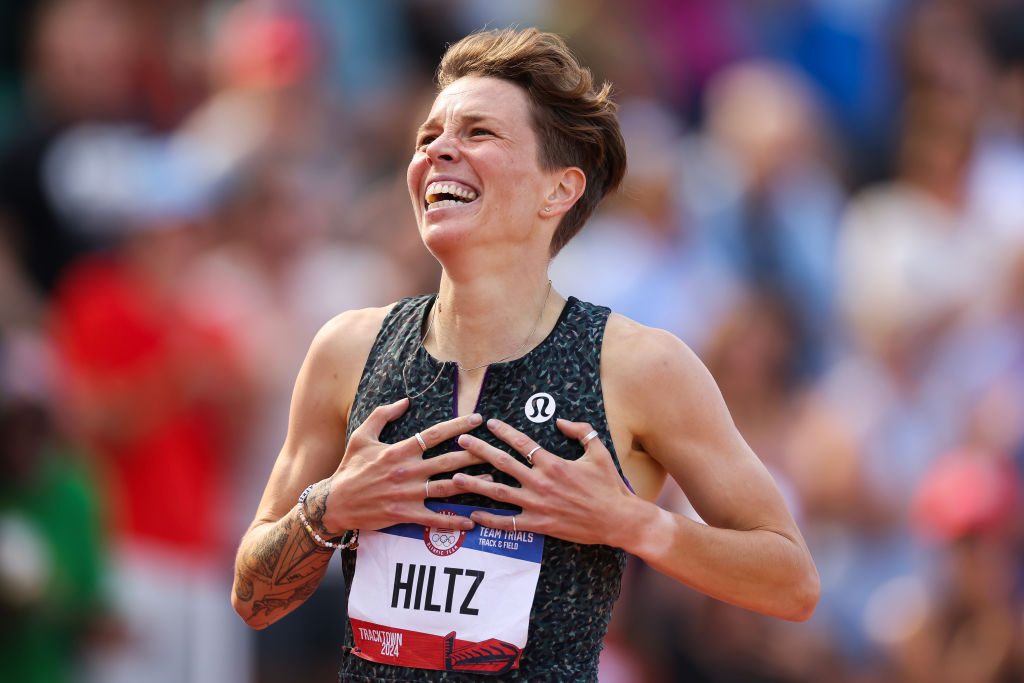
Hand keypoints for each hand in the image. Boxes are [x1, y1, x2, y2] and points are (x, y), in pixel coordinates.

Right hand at [317, 398, 487, 532]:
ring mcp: (407, 494)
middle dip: (474, 454)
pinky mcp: (405, 514)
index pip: (434, 434)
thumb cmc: (350, 468)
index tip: (477, 419)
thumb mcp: (361, 436)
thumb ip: (382, 415)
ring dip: (471, 484)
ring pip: (447, 488)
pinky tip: (472, 521)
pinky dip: (454, 521)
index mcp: (399, 450)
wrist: (334, 503)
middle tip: (495, 449)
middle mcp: (406, 471)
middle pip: (448, 461)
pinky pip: (435, 518)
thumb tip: (404, 401)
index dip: (458, 425)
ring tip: (492, 480)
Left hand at [451, 418, 636, 546]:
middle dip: (479, 451)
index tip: (489, 423)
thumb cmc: (609, 485)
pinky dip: (490, 520)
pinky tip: (474, 515)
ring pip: (499, 492)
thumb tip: (560, 421)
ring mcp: (538, 505)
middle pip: (502, 463)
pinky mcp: (539, 524)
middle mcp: (541, 482)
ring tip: (454, 477)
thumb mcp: (599, 451)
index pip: (522, 443)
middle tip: (461, 441)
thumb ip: (580, 431)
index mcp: (553, 463)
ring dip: (475, 484)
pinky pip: (509, 522)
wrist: (618, 519)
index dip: (503, 431)